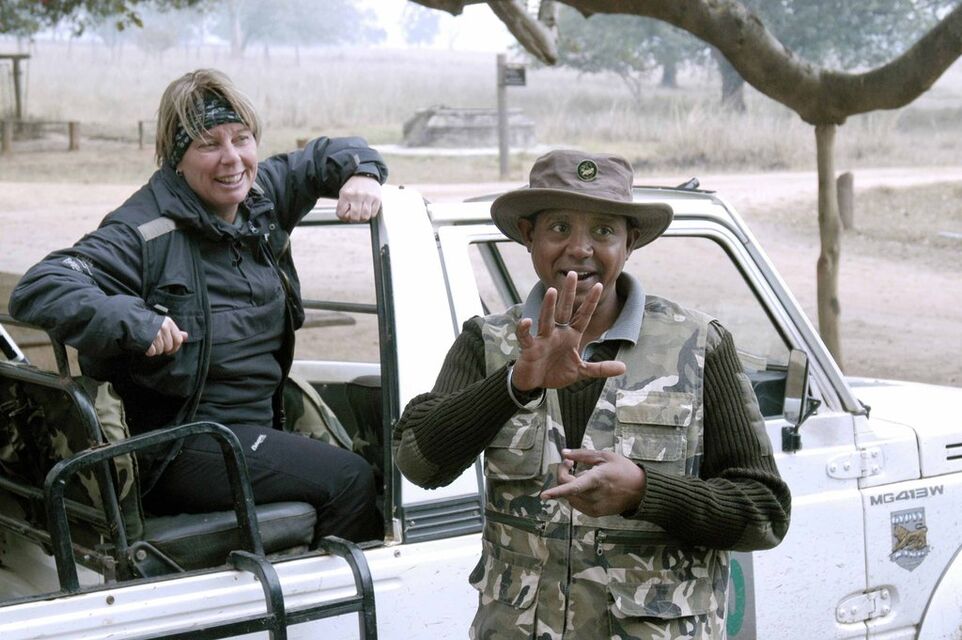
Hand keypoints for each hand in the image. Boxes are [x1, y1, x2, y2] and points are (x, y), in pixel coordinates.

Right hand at [145, 316, 188, 356]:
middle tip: (157, 345)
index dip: (175, 347)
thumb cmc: (149, 323)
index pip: (178, 340)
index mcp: (168, 323)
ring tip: (150, 344)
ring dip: (155, 350)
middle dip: (163, 349)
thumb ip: (175, 331)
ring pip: (160, 350)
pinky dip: (149, 352)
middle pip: (169, 346)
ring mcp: (155, 334)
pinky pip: (152, 352)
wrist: (131, 320)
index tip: (171, 350)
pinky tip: (146, 346)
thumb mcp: (163, 324)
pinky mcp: (147, 340)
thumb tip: (186, 336)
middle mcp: (163, 327)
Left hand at [336, 175, 381, 221]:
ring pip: (365, 216)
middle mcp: (357, 195)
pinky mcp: (377, 199)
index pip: (342, 214)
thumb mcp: (344, 193)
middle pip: (355, 217)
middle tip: (355, 215)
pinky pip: (373, 213)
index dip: (344, 217)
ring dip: (363, 218)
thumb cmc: (354, 187)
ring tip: (362, 213)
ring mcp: (368, 197)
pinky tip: (368, 209)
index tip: (346, 215)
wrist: (365, 175)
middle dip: (354, 219)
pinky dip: (371, 214)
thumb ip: (342, 206)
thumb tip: (345, 218)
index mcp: (346, 194)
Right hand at [511, 271, 625, 390]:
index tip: (599, 284)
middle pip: (564, 310)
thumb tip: (624, 368)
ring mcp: (543, 339)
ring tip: (551, 291)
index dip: (590, 302)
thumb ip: (600, 368)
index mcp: (571, 335)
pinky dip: (524, 329)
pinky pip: (526, 337)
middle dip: (568, 293)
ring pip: (546, 319)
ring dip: (548, 306)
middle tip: (572, 274)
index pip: (582, 316)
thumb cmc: (556, 372)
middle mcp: (557, 333)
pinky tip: (527, 321)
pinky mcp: (529, 348)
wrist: (535, 383)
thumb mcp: (581, 371)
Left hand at [540, 448, 645, 516]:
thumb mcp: (604, 456)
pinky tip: (587, 487)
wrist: (641, 491)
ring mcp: (595, 507)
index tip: (543, 495)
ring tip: (582, 475)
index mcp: (597, 480)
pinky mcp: (595, 513)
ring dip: (569, 485)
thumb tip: (564, 453)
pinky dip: (576, 494)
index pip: (573, 487)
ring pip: (570, 497)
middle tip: (570, 462)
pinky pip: (577, 504)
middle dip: (563, 474)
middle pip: (568, 489)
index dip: (557, 491)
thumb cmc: (623, 469)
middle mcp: (594, 496)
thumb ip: (582, 455)